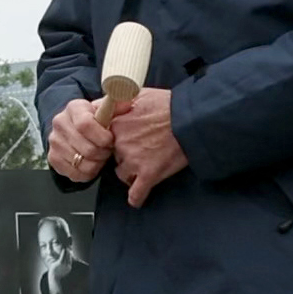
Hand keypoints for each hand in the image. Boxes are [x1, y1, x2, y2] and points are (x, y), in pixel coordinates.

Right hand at [44, 105, 111, 186]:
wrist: (77, 130)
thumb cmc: (97, 121)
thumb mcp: (108, 110)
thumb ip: (118, 107)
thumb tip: (127, 103)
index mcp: (74, 108)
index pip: (85, 124)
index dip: (102, 137)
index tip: (111, 140)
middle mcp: (60, 123)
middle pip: (86, 148)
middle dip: (103, 153)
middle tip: (108, 150)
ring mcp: (55, 142)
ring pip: (82, 163)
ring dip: (97, 163)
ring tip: (100, 156)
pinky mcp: (53, 158)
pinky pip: (75, 173)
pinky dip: (88, 173)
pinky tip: (92, 164)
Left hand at [109, 86, 187, 204]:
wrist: (190, 118)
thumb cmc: (168, 105)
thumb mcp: (136, 94)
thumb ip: (116, 102)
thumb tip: (104, 106)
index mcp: (116, 124)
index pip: (102, 140)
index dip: (111, 142)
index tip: (116, 144)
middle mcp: (120, 144)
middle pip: (113, 157)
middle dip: (123, 156)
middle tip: (139, 150)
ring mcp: (134, 160)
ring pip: (122, 174)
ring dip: (130, 173)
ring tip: (144, 167)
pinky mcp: (149, 174)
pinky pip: (136, 193)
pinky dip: (136, 198)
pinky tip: (136, 199)